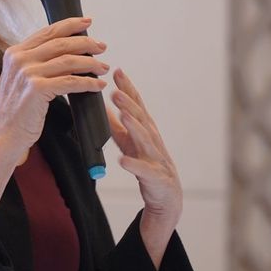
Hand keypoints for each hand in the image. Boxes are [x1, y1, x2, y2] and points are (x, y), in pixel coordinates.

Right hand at [0, 17, 108, 160]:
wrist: (1, 137)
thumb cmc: (14, 113)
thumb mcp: (20, 80)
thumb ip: (36, 64)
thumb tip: (66, 53)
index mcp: (15, 53)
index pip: (47, 32)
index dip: (70, 25)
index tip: (86, 22)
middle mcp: (19, 59)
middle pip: (61, 43)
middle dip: (86, 43)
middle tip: (101, 47)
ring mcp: (27, 73)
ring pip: (68, 60)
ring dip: (91, 63)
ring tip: (102, 67)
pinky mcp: (36, 89)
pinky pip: (70, 82)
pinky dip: (88, 83)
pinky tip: (97, 85)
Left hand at [108, 68, 182, 267]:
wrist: (168, 199)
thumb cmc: (149, 167)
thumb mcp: (131, 145)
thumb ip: (118, 127)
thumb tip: (103, 108)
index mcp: (146, 132)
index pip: (137, 106)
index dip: (128, 88)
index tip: (118, 71)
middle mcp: (153, 142)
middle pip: (141, 119)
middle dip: (129, 104)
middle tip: (115, 90)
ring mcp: (157, 159)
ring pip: (145, 140)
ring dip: (134, 126)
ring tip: (123, 115)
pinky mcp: (156, 179)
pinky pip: (144, 172)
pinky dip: (134, 165)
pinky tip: (122, 161)